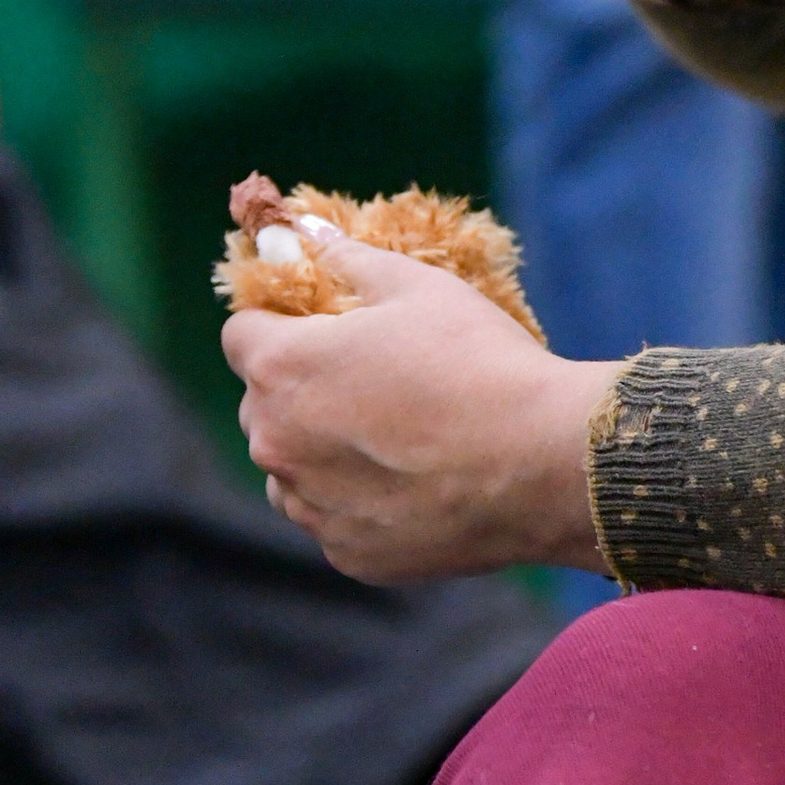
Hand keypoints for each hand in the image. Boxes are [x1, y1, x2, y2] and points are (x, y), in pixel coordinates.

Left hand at [224, 233, 624, 579]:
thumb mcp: (417, 289)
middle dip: (300, 389)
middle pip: (262, 405)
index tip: (320, 325)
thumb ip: (348, 259)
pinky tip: (415, 484)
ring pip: (292, 469)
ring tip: (396, 438)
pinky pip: (333, 518)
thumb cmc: (479, 363)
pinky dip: (359, 502)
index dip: (279, 323)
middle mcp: (276, 442)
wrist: (544, 464)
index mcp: (282, 367)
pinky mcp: (346, 553)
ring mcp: (309, 504)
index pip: (240, 334)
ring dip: (322, 451)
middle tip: (372, 380)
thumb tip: (305, 231)